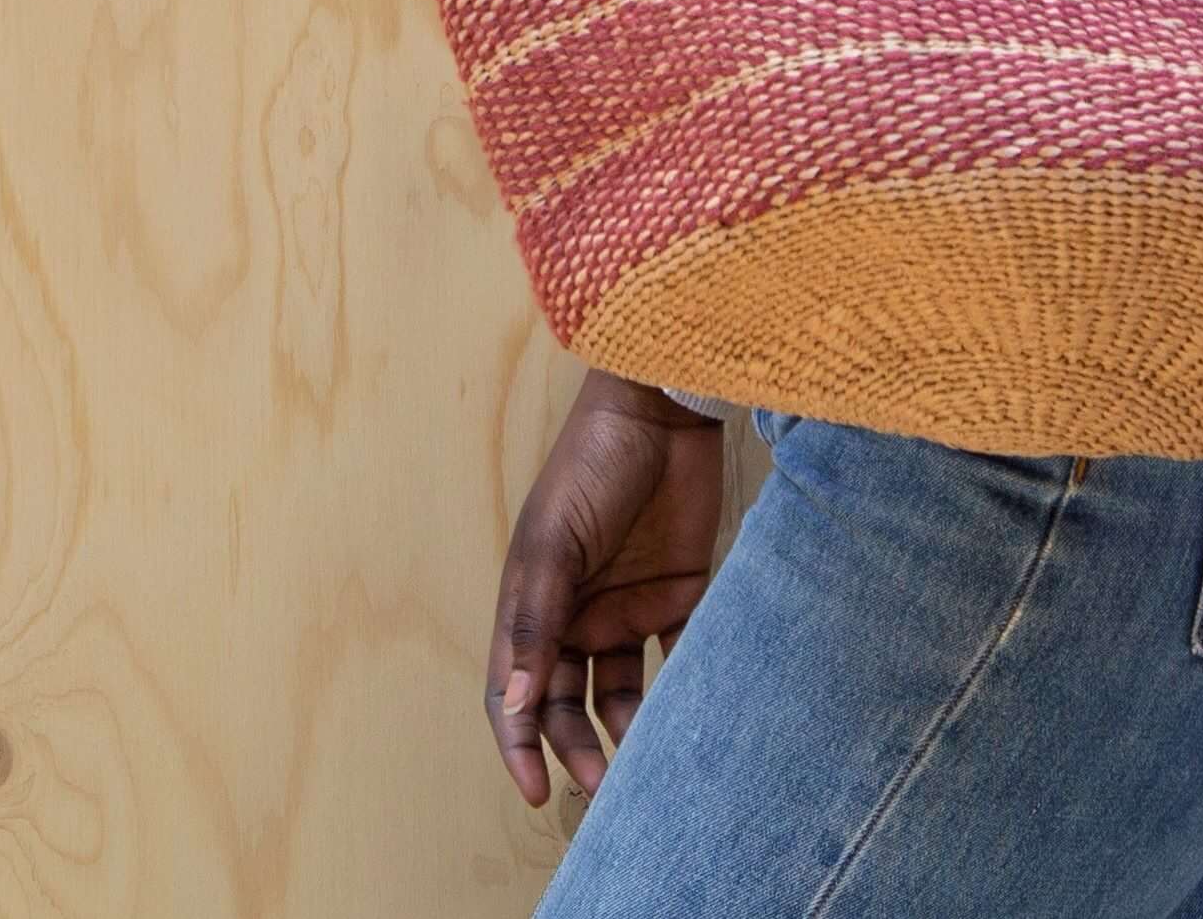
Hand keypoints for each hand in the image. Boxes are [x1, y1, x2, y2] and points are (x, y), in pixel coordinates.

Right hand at [485, 370, 725, 809]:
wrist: (664, 409)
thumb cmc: (592, 465)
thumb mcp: (555, 542)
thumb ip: (537, 621)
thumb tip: (514, 702)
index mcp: (533, 606)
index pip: (516, 694)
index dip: (521, 746)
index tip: (539, 793)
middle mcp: (576, 616)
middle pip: (568, 705)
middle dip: (578, 750)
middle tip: (604, 789)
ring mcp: (627, 607)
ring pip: (620, 694)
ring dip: (627, 733)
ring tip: (647, 768)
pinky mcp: (678, 596)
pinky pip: (676, 660)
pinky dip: (679, 694)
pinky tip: (688, 721)